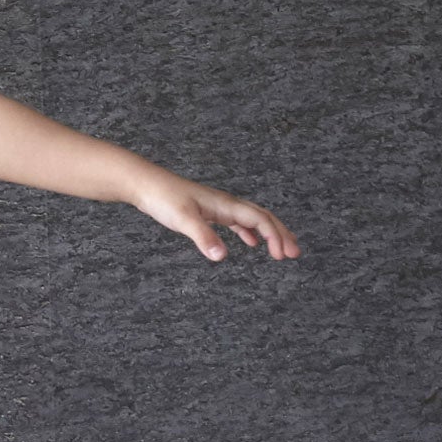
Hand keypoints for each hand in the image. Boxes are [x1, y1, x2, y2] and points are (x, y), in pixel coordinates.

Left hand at [127, 167, 300, 262]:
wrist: (146, 184)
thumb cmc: (163, 198)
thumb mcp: (183, 219)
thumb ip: (203, 237)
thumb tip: (221, 256)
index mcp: (226, 205)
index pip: (260, 220)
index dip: (275, 237)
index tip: (284, 256)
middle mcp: (226, 204)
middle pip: (264, 218)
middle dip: (281, 235)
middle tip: (295, 254)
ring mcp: (218, 207)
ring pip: (253, 219)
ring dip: (269, 234)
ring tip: (281, 251)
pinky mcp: (209, 211)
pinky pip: (237, 222)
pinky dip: (249, 232)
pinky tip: (251, 243)